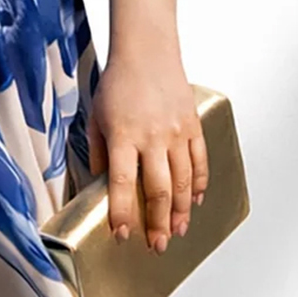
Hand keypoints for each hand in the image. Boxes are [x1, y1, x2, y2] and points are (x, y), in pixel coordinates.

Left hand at [81, 44, 206, 252]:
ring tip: (176, 232)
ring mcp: (177, 132)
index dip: (122, 213)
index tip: (121, 234)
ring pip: (183, 182)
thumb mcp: (97, 118)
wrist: (147, 51)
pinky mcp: (193, 126)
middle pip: (159, 190)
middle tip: (156, 245)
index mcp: (124, 135)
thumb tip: (104, 187)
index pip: (123, 184)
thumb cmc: (118, 82)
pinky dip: (198, 185)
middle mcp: (153, 137)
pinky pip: (200, 162)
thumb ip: (100, 154)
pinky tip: (194, 202)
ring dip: (180, 212)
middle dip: (157, 223)